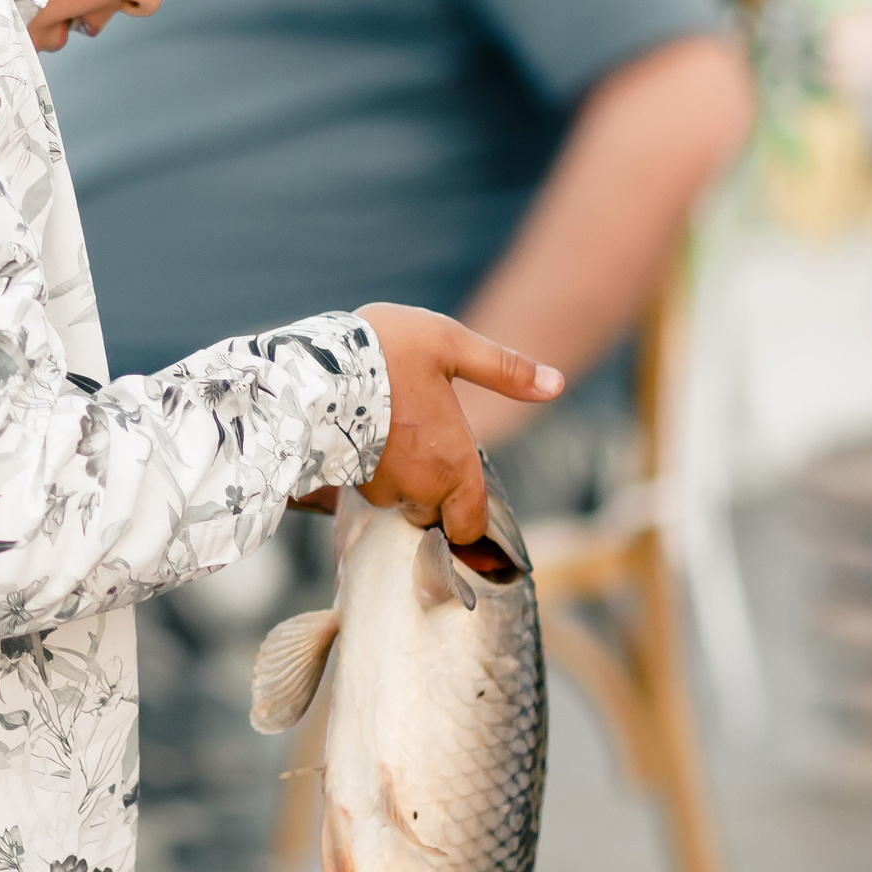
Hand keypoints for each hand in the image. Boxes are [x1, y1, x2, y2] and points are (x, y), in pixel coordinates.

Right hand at [354, 303, 561, 543]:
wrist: (314, 362)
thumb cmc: (390, 351)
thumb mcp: (453, 345)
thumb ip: (505, 369)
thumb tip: (557, 384)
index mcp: (454, 466)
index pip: (469, 526)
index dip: (469, 517)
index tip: (463, 491)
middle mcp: (418, 488)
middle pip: (432, 515)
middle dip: (432, 495)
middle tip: (424, 444)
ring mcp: (377, 489)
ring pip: (397, 501)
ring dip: (398, 480)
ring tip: (390, 431)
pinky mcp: (343, 482)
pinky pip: (365, 487)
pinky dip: (369, 469)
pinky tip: (364, 432)